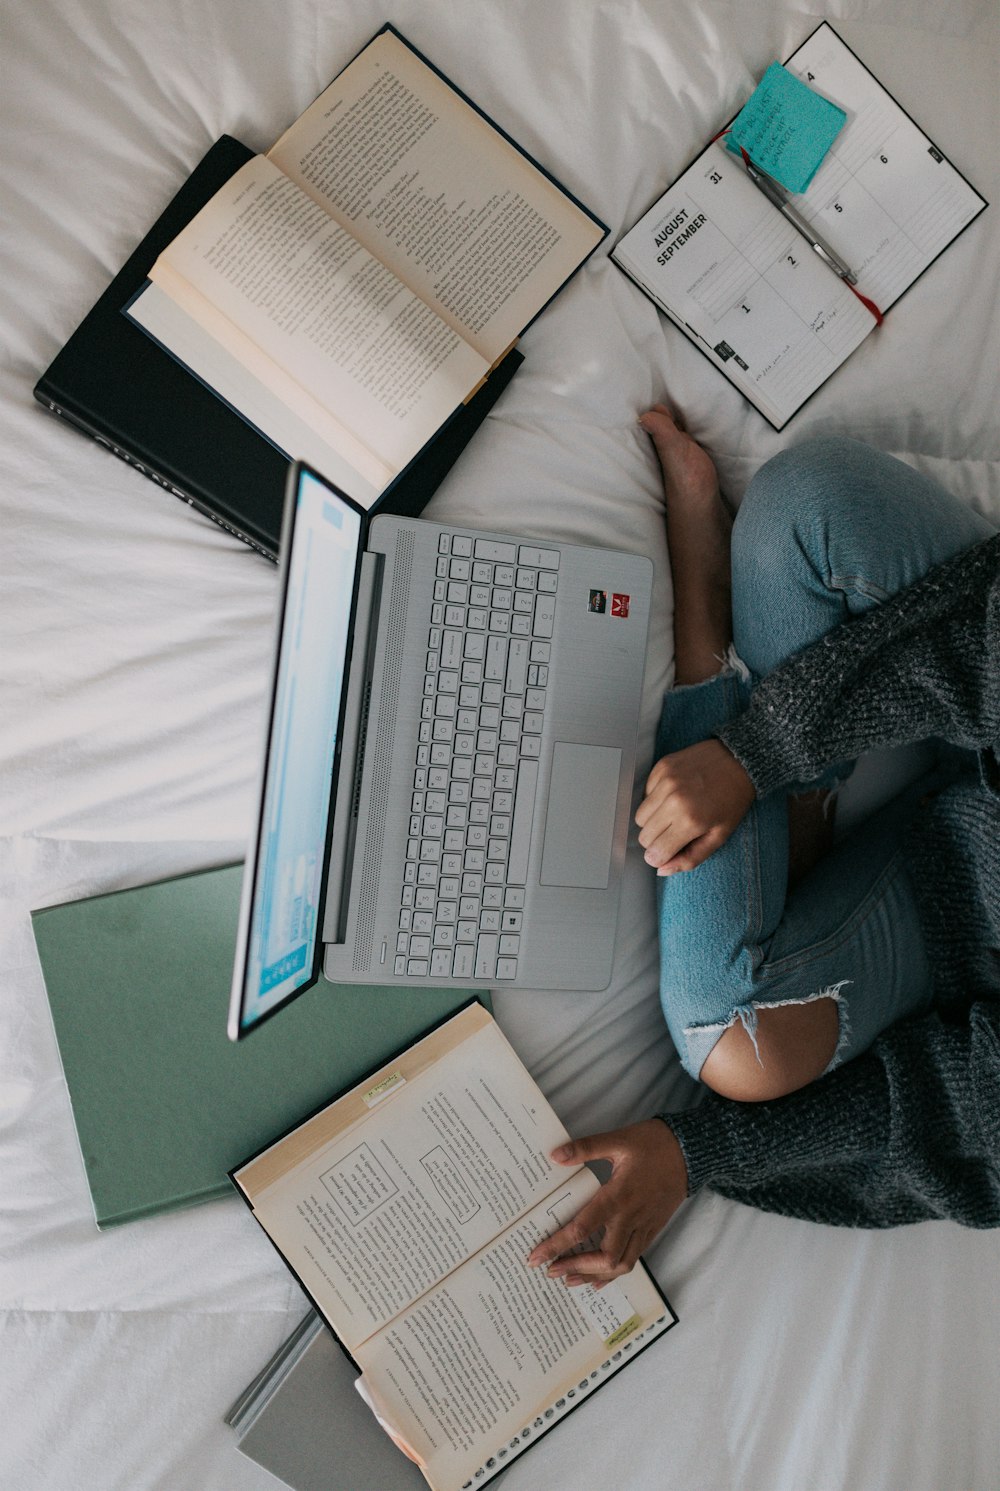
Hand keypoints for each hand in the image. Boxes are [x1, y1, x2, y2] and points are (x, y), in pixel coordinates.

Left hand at [525, 1120, 687, 1285]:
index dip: (557, 1245)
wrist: (690, 1153)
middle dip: (575, 1268)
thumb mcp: (617, 1140)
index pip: (582, 1228)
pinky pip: (633, 1258)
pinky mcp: (652, 1230)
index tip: (537, 1257)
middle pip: (604, 1258)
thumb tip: (555, 1155)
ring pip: (621, 1265)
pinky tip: (601, 1278)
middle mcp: (630, 1218)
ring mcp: (644, 1227)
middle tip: (550, 1271)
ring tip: (570, 1279)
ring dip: (594, 1275)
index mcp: (618, 1197)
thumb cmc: (652, 1144)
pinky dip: (614, 1272)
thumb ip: (585, 1148)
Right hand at [635, 737, 754, 874]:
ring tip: (674, 814)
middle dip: (657, 840)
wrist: (739, 760)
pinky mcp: (661, 767)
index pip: (654, 853)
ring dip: (653, 821)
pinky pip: (645, 794)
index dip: (660, 857)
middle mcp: (674, 800)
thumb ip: (691, 858)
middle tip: (675, 833)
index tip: (669, 852)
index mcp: (691, 821)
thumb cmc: (733, 800)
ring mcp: (666, 781)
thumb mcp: (719, 836)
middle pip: (644, 836)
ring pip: (640, 816)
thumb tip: (662, 869)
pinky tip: (674, 796)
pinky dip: (655, 800)